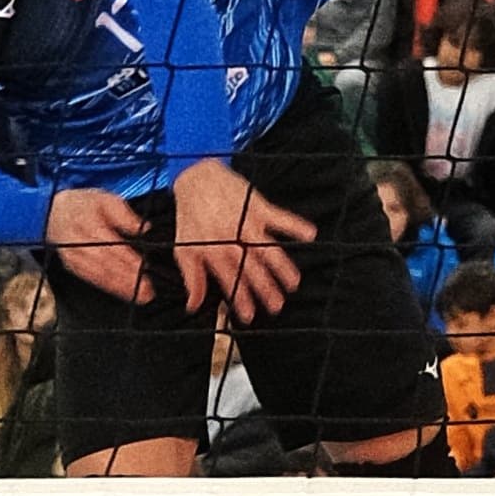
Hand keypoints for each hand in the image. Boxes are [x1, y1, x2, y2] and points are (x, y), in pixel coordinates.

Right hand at [45, 186, 157, 306]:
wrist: (53, 210)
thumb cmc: (83, 205)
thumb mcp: (105, 199)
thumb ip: (124, 213)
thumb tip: (143, 227)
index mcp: (85, 220)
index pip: (109, 242)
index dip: (127, 257)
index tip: (143, 267)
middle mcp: (76, 239)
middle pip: (103, 262)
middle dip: (126, 278)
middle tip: (146, 290)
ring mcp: (71, 254)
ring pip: (96, 273)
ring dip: (118, 287)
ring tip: (138, 295)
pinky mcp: (70, 265)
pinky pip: (89, 278)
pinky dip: (106, 286)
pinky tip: (121, 292)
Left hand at [169, 160, 314, 322]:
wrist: (196, 178)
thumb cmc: (190, 215)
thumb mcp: (184, 249)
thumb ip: (193, 279)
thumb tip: (193, 305)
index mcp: (215, 252)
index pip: (231, 281)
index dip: (240, 300)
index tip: (249, 316)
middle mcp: (233, 240)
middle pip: (253, 270)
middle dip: (266, 290)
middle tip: (277, 306)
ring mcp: (248, 224)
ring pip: (268, 250)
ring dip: (282, 267)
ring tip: (293, 283)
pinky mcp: (258, 207)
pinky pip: (280, 218)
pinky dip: (295, 225)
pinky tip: (310, 234)